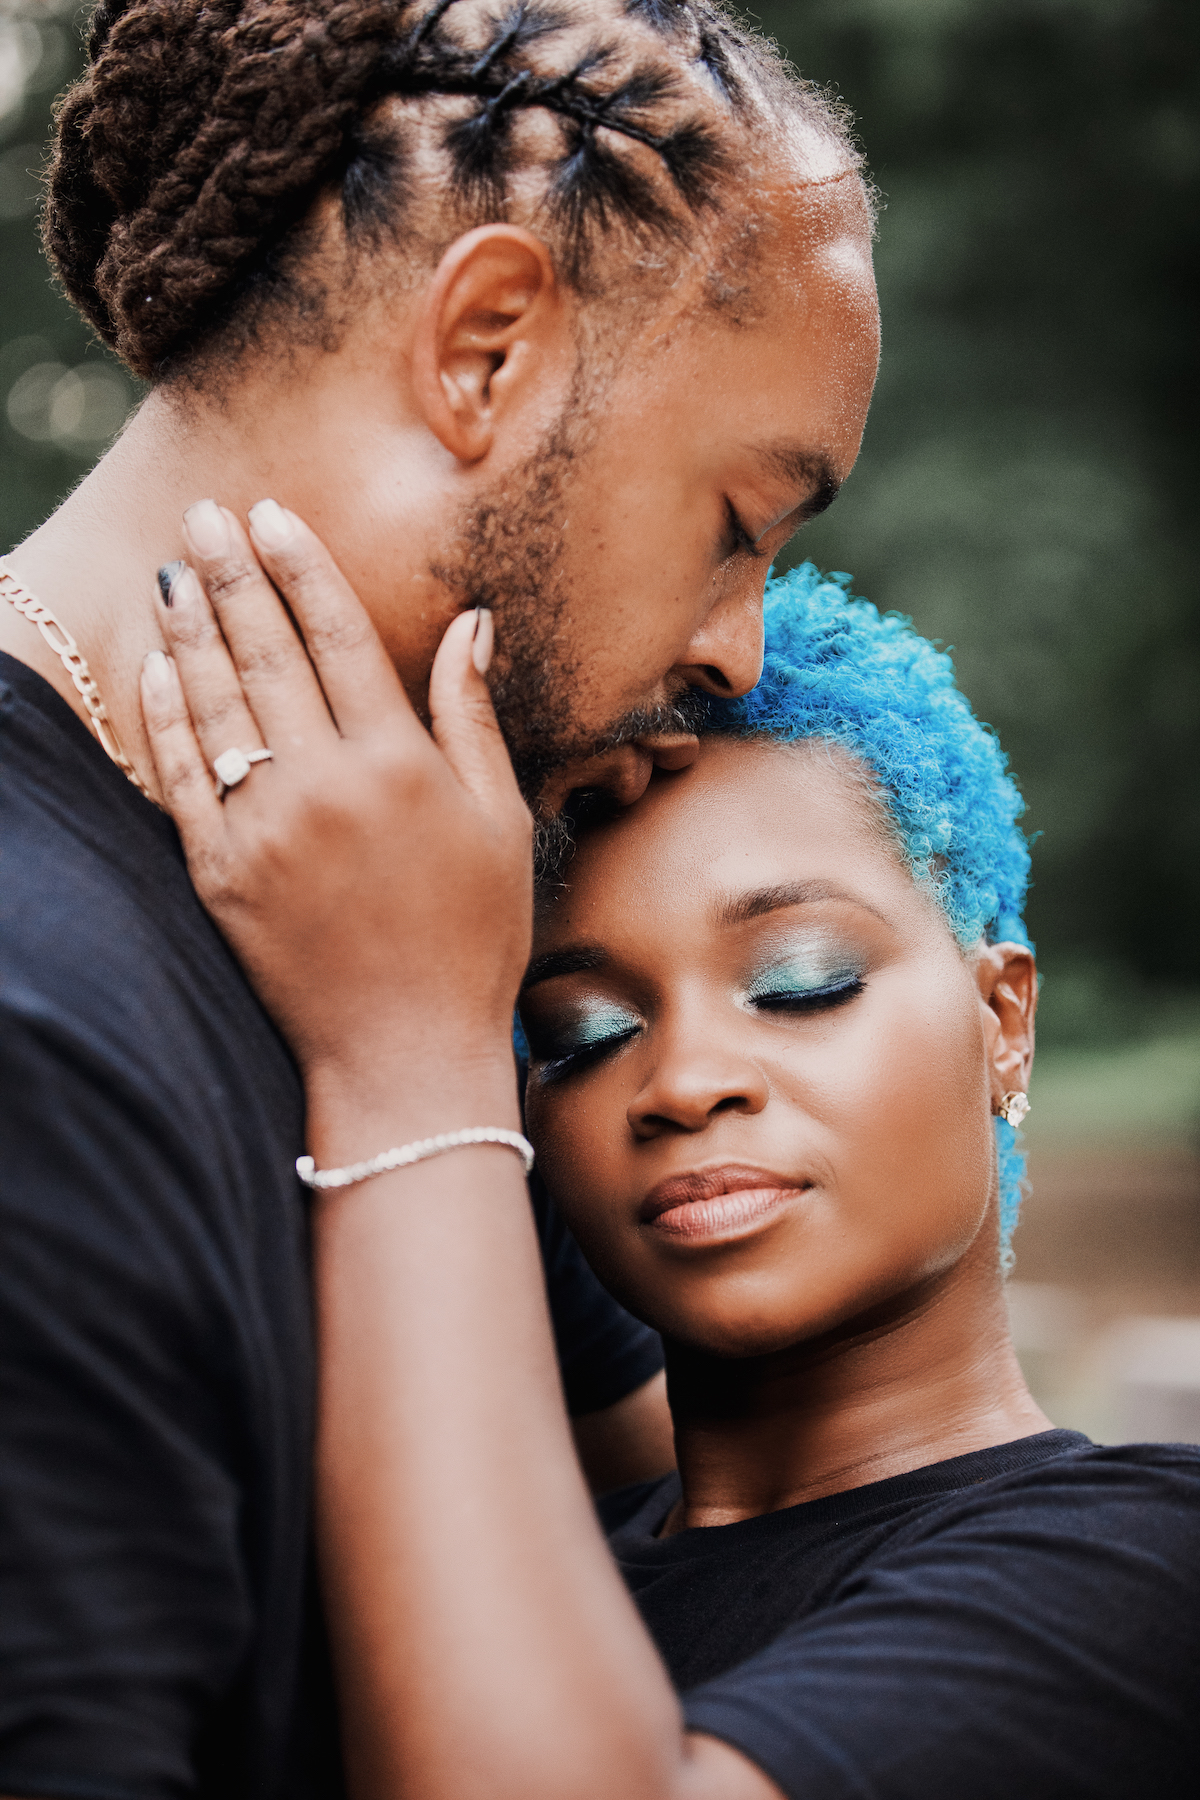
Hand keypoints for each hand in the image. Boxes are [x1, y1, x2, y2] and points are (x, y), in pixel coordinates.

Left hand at [140, 500, 531, 1137]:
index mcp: (398, 765)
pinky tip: (157, 668)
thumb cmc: (472, 937)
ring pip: (213, 705)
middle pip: (265, 654)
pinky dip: (164, 716)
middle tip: (205, 514)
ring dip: (188, 629)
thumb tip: (472, 625)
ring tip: (172, 570)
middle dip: (232, 574)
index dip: (301, 567)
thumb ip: (472, 718)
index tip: (272, 514)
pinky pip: (179, 777)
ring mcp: (262, 830)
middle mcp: (324, 786)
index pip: (337, 637)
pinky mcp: (219, 874)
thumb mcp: (499, 822)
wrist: (403, 1051)